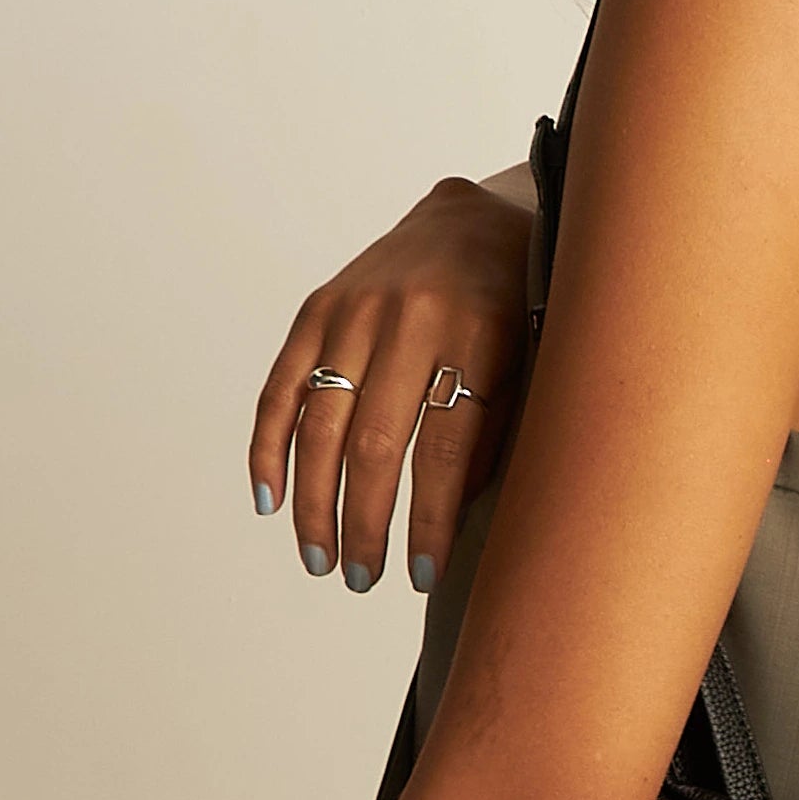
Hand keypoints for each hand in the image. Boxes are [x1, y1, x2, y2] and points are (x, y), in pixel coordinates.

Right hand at [250, 175, 532, 594]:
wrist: (475, 218)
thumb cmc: (516, 309)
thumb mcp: (528, 364)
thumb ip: (493, 434)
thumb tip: (447, 527)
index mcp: (479, 333)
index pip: (445, 450)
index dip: (430, 521)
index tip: (422, 576)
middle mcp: (411, 318)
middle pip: (376, 444)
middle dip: (366, 523)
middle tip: (362, 580)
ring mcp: (357, 309)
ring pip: (322, 424)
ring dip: (315, 502)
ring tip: (322, 559)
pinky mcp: (319, 307)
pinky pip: (283, 387)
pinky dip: (270, 448)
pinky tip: (270, 501)